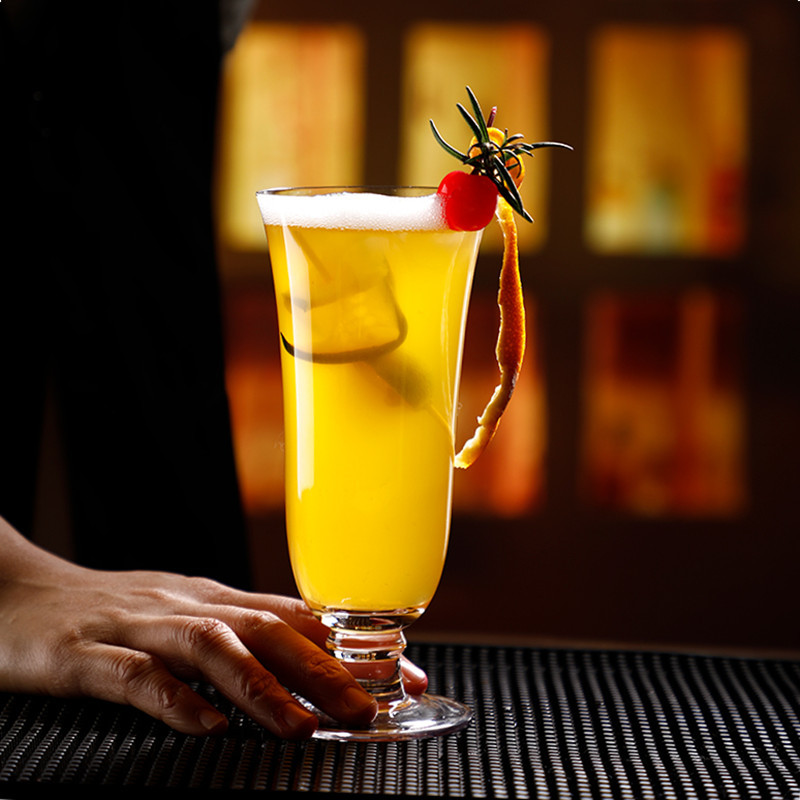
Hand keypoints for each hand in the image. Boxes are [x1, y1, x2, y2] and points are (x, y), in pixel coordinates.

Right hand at [0, 523, 426, 738]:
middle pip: (266, 630)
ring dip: (260, 686)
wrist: (19, 593)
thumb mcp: (187, 615)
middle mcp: (187, 607)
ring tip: (301, 727)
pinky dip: (174, 700)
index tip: (404, 675)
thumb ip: (243, 635)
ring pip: (210, 648)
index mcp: (215, 600)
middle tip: (368, 709)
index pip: (298, 617)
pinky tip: (206, 726)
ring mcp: (137, 627)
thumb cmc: (113, 610)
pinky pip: (134, 676)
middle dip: (323, 671)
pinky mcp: (84, 654)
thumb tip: (315, 658)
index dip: (354, 646)